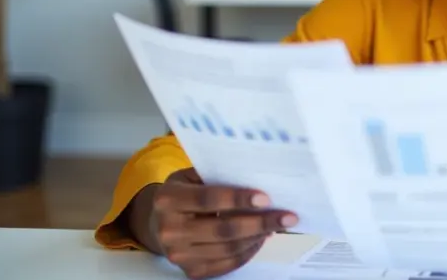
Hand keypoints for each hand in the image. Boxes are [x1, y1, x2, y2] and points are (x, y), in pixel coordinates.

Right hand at [148, 168, 297, 279]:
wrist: (158, 223)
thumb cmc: (184, 192)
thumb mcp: (192, 176)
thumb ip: (217, 176)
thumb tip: (258, 177)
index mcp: (168, 200)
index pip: (207, 200)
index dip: (238, 199)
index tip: (266, 198)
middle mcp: (169, 230)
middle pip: (222, 230)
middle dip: (260, 223)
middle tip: (288, 217)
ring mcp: (178, 255)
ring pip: (227, 249)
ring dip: (258, 237)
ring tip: (278, 225)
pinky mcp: (190, 271)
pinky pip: (226, 264)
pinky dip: (248, 251)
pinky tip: (262, 238)